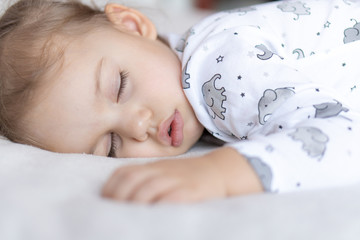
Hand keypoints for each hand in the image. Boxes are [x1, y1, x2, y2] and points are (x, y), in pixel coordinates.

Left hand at [102, 147, 262, 203]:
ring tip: (129, 219)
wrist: (218, 170)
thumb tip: (120, 196)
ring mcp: (176, 180)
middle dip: (118, 198)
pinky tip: (153, 216)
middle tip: (114, 213)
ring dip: (135, 205)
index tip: (106, 201)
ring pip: (148, 190)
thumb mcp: (164, 171)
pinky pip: (172, 197)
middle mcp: (161, 171)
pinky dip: (159, 206)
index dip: (111, 188)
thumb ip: (144, 179)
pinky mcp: (191, 191)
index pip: (123, 173)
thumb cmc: (187, 175)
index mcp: (152, 167)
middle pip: (132, 181)